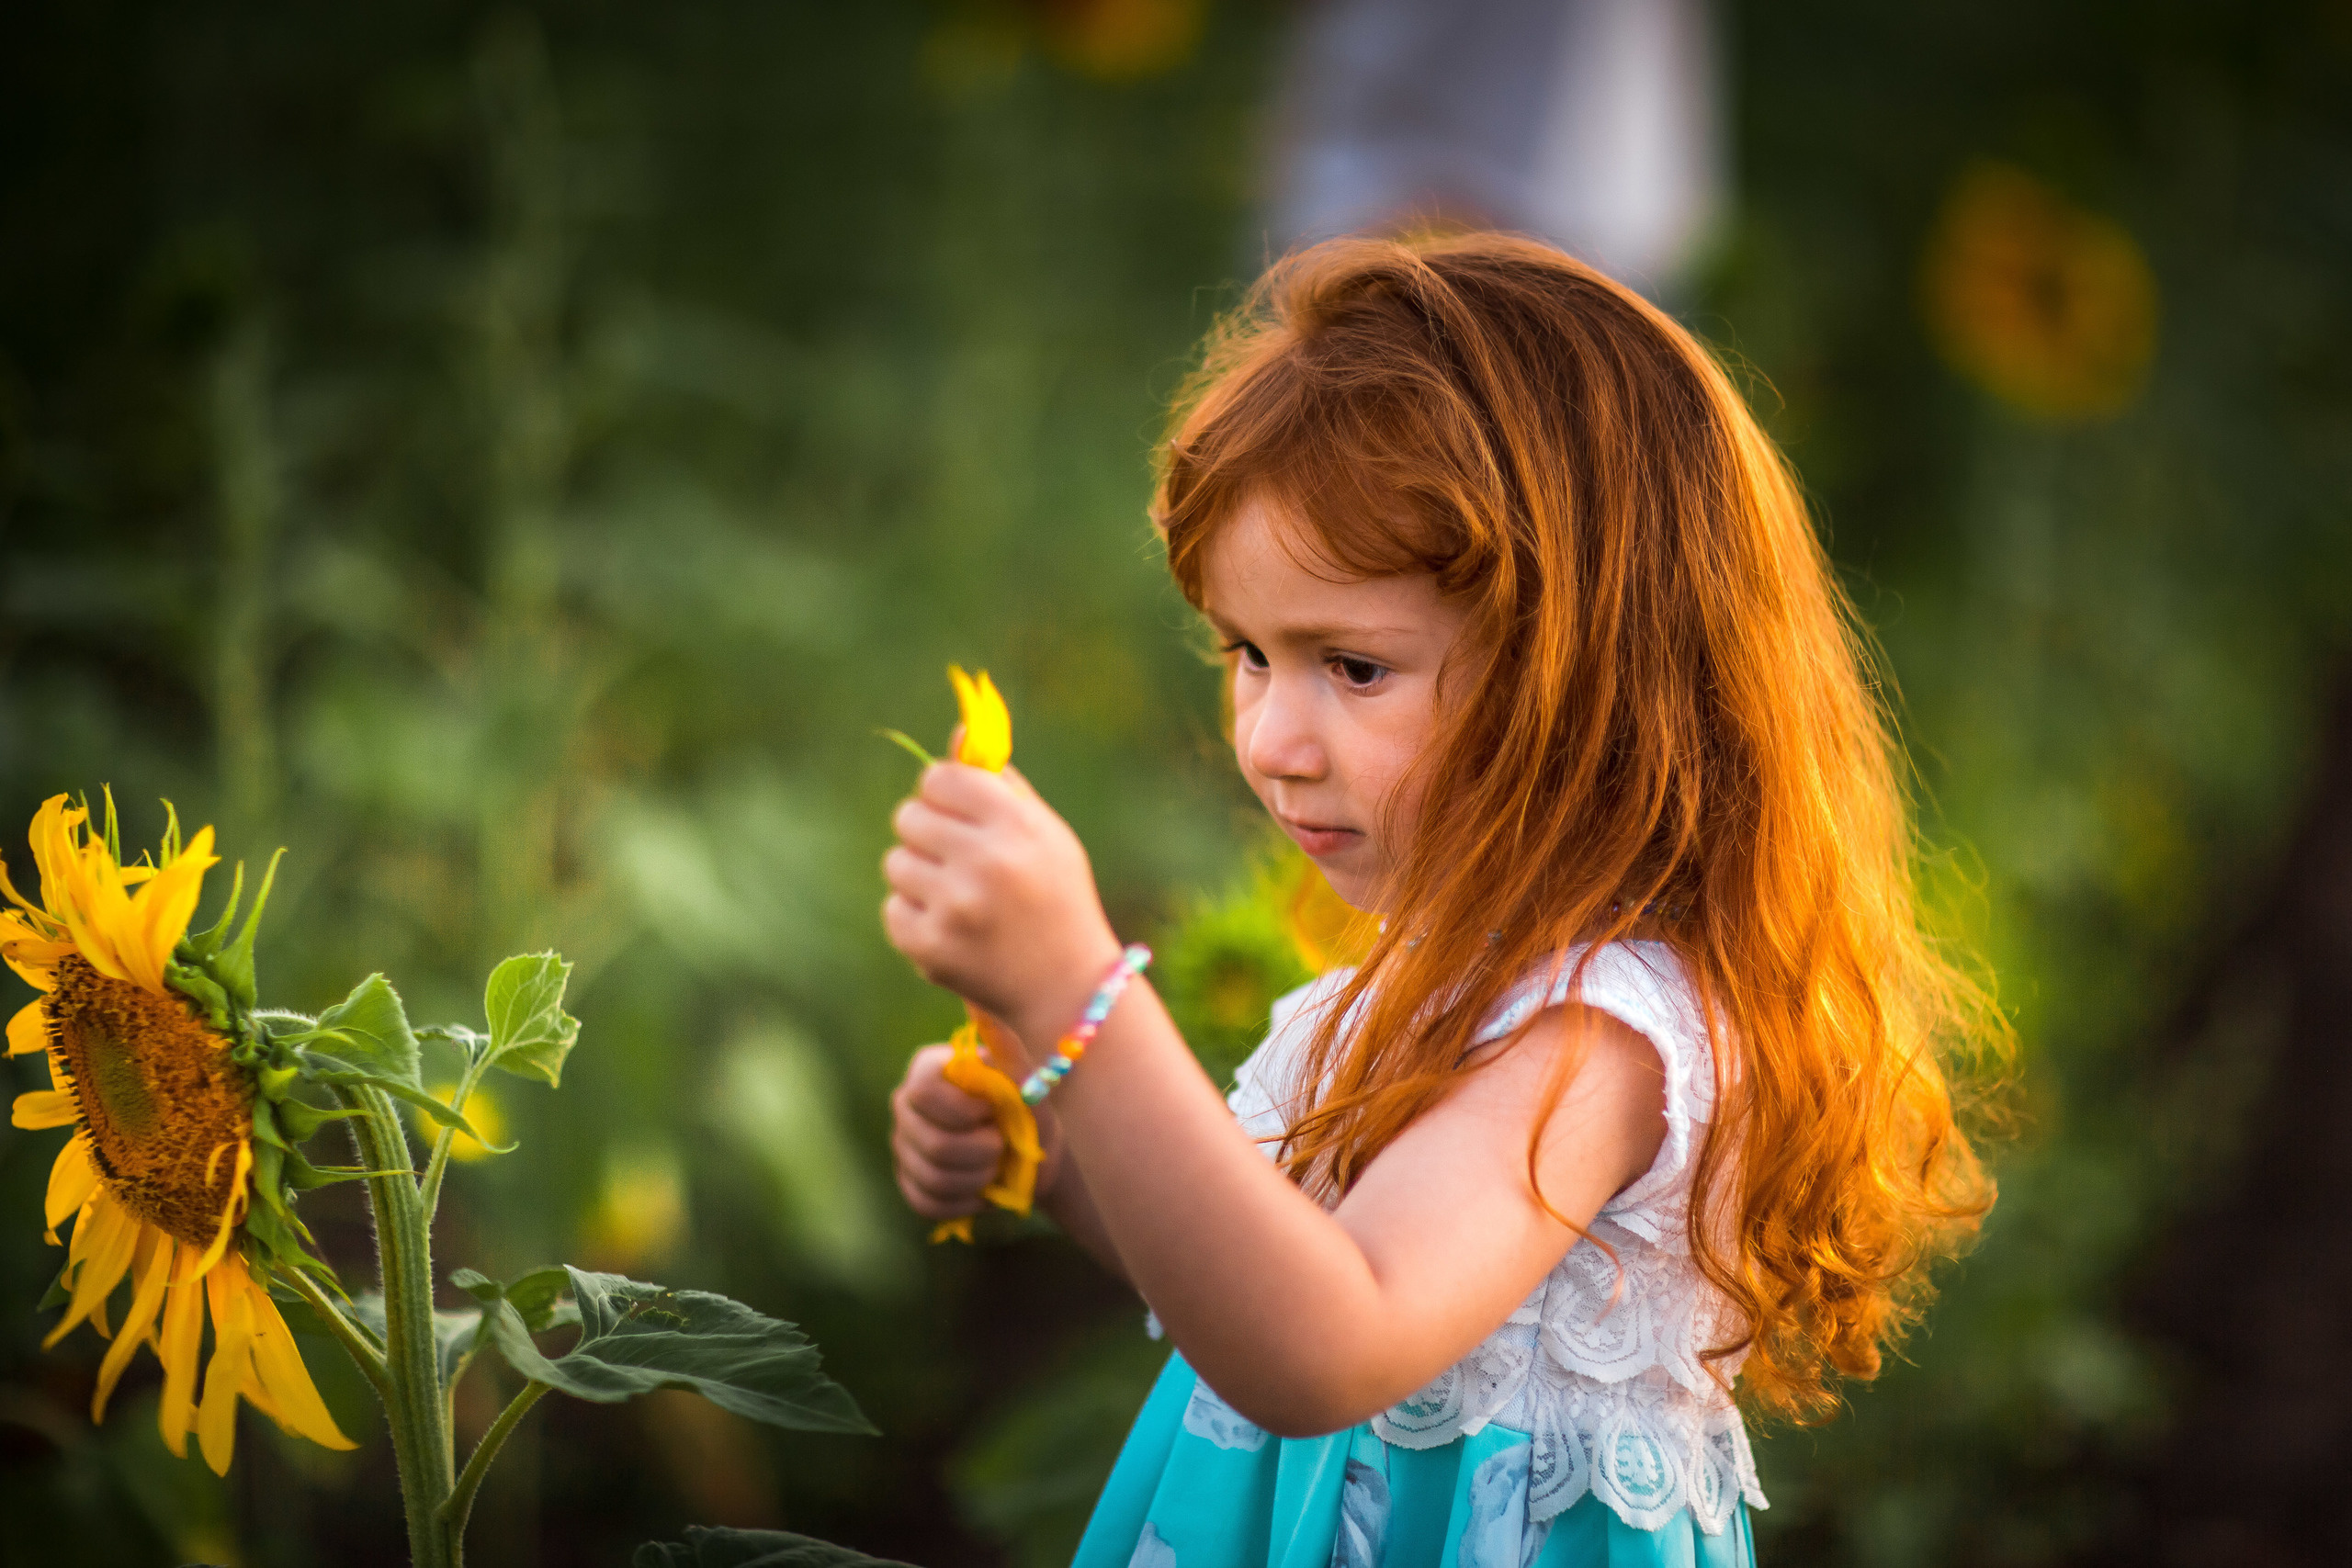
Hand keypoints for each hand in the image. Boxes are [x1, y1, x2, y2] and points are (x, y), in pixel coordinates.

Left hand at [881, 762, 1121, 1052]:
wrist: (1067, 986)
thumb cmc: (1056, 897)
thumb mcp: (1046, 834)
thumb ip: (1001, 783)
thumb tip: (957, 733)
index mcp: (1015, 826)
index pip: (939, 778)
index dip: (942, 792)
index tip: (955, 810)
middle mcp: (984, 863)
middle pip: (909, 816)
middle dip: (927, 832)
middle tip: (956, 856)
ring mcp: (954, 908)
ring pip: (895, 862)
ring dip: (919, 875)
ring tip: (958, 896)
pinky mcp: (930, 947)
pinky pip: (893, 908)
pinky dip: (915, 916)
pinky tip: (952, 927)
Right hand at [888, 1042, 1064, 1219]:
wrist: (1036, 1149)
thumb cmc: (1031, 1102)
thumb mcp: (1026, 1073)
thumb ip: (1003, 1043)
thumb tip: (977, 1003)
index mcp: (927, 1069)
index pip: (924, 1091)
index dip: (962, 1110)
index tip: (994, 1111)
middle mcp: (905, 1105)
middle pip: (932, 1143)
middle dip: (981, 1153)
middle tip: (1004, 1145)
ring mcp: (903, 1146)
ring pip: (931, 1178)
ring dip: (978, 1180)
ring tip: (998, 1167)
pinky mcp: (910, 1182)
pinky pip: (926, 1203)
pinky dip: (964, 1203)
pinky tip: (983, 1190)